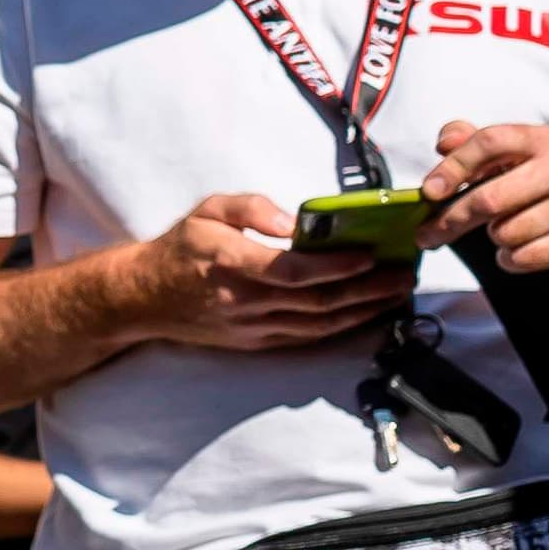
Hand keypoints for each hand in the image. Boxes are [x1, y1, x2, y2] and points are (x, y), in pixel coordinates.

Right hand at [126, 193, 410, 351]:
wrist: (144, 297)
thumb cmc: (181, 249)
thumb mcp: (206, 210)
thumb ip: (249, 208)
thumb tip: (292, 222)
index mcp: (229, 263)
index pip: (291, 271)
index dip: (333, 267)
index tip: (368, 255)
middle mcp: (243, 301)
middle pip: (317, 302)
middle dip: (366, 289)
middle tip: (403, 274)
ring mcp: (252, 327)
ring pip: (319, 324)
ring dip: (363, 311)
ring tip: (396, 293)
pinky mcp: (257, 341)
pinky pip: (307, 337)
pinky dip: (342, 326)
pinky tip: (366, 313)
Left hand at [420, 122, 548, 273]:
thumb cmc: (541, 182)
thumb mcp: (510, 155)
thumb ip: (471, 142)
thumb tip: (444, 143)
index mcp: (542, 139)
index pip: (489, 142)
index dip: (453, 166)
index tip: (429, 191)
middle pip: (490, 199)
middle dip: (452, 220)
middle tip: (427, 235)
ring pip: (505, 233)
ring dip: (493, 238)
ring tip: (504, 230)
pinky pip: (524, 257)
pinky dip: (510, 259)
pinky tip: (518, 249)